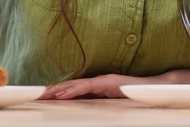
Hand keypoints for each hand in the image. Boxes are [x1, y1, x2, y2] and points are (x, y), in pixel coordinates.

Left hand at [40, 74, 162, 99]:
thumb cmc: (133, 98)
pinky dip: (74, 90)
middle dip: (54, 90)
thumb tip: (84, 110)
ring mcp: (102, 80)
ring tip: (45, 94)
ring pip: (76, 85)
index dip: (60, 92)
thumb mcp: (111, 103)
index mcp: (97, 87)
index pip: (75, 89)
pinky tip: (63, 94)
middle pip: (72, 85)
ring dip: (60, 90)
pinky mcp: (107, 82)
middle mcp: (98, 81)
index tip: (45, 96)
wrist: (151, 90)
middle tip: (38, 95)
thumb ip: (98, 104)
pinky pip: (87, 87)